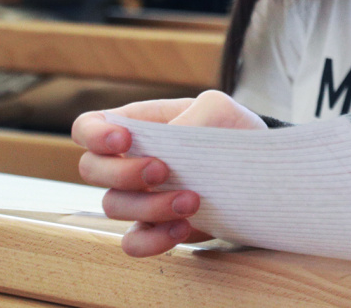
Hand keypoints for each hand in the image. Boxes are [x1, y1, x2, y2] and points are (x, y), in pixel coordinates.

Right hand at [72, 90, 266, 256]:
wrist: (261, 169)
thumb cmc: (233, 129)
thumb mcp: (218, 108)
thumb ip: (190, 116)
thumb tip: (163, 149)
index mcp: (137, 124)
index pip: (88, 126)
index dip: (94, 135)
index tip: (124, 140)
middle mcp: (128, 160)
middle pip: (91, 169)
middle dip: (123, 172)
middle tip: (162, 170)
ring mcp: (140, 196)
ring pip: (114, 206)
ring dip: (150, 206)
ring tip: (192, 201)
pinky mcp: (156, 227)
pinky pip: (133, 242)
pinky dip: (152, 240)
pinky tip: (183, 228)